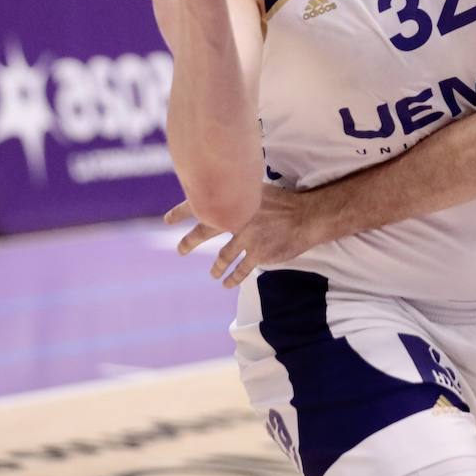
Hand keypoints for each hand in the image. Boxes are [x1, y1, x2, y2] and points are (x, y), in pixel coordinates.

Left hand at [165, 185, 327, 287]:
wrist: (308, 216)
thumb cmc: (286, 202)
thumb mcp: (259, 192)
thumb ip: (240, 197)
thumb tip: (224, 197)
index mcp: (236, 202)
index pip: (202, 204)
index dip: (182, 211)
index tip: (167, 219)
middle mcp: (237, 219)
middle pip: (204, 230)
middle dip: (189, 241)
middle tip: (180, 250)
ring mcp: (248, 237)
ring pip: (222, 257)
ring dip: (216, 268)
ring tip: (213, 274)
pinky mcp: (259, 253)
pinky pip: (240, 270)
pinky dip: (232, 278)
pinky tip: (227, 283)